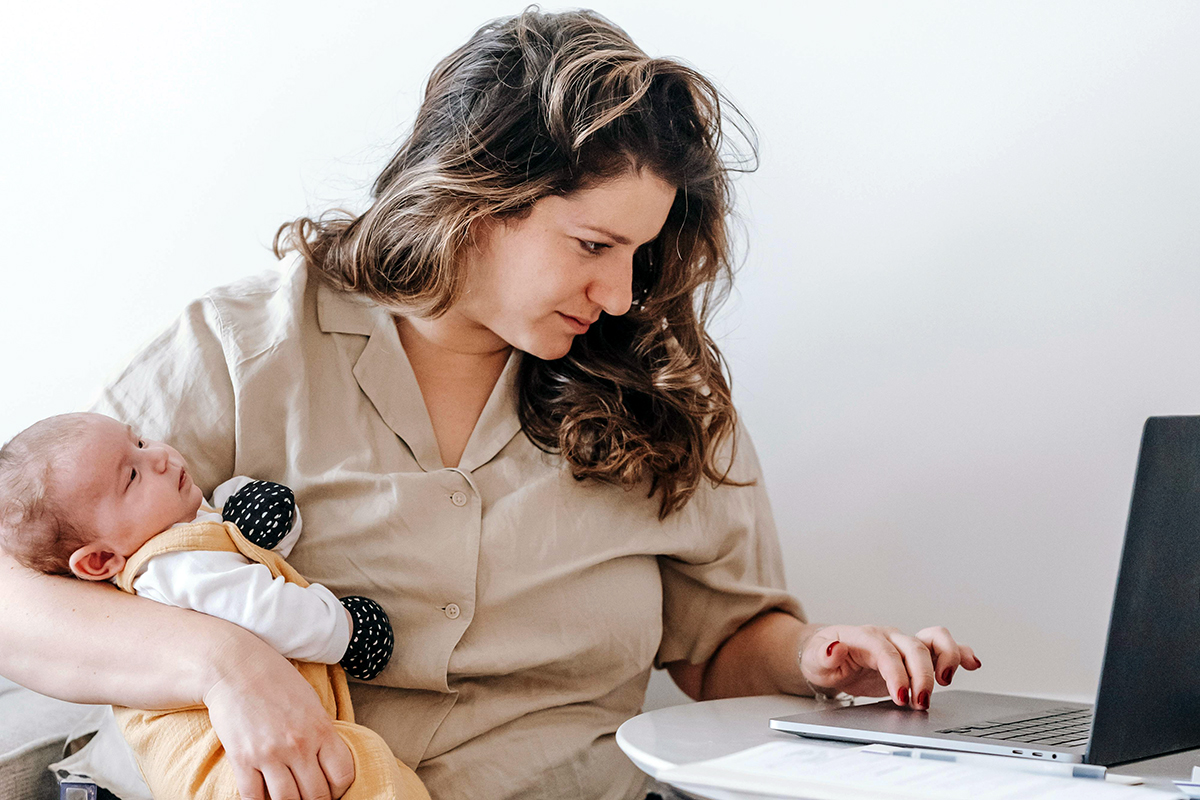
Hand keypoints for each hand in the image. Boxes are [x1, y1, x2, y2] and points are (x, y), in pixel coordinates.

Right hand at [204, 640, 354, 799]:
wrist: (236, 667)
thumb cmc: (277, 681)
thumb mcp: (311, 702)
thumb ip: (322, 733)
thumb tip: (328, 763)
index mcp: (321, 729)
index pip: (343, 776)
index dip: (339, 789)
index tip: (331, 789)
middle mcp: (299, 745)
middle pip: (317, 795)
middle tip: (309, 796)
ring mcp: (270, 754)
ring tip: (288, 797)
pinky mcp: (242, 759)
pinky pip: (253, 798)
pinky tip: (263, 796)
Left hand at [799, 624, 980, 708]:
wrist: (827, 655)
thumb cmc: (822, 656)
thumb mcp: (815, 659)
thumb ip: (824, 654)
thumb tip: (834, 648)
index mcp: (865, 637)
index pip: (886, 652)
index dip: (897, 673)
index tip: (901, 696)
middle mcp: (888, 636)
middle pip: (914, 647)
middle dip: (922, 675)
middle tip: (920, 703)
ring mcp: (903, 643)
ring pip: (934, 638)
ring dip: (947, 659)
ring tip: (946, 682)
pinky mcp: (914, 655)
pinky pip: (941, 647)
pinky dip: (960, 653)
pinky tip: (973, 664)